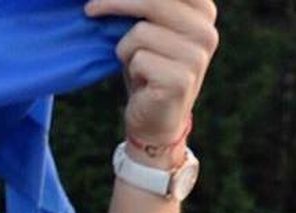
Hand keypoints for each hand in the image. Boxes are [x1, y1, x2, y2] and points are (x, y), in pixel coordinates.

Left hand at [87, 0, 217, 163]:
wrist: (155, 118)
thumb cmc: (147, 68)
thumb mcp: (149, 30)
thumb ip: (145, 6)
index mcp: (203, 13)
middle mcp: (206, 32)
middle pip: (154, 1)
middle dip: (115, 3)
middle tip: (90, 9)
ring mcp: (196, 56)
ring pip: (140, 32)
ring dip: (126, 49)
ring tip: (137, 63)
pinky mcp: (180, 79)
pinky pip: (138, 59)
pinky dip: (131, 69)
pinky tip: (143, 81)